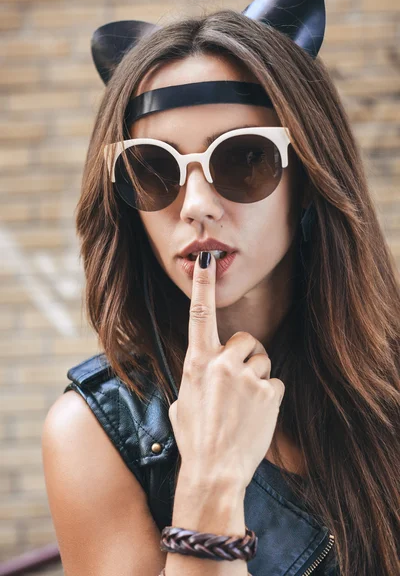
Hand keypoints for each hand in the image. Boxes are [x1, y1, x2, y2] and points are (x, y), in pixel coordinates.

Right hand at [168, 252, 284, 488]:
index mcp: (197, 362)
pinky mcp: (268, 392)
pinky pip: (275, 383)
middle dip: (246, 356)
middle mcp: (222, 363)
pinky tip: (256, 415)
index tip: (206, 259)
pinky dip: (269, 397)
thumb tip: (204, 371)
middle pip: (246, 340)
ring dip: (257, 379)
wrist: (214, 471)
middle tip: (239, 382)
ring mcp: (246, 377)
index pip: (199, 315)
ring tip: (245, 406)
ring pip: (263, 361)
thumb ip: (196, 377)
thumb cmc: (195, 438)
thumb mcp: (183, 402)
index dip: (202, 285)